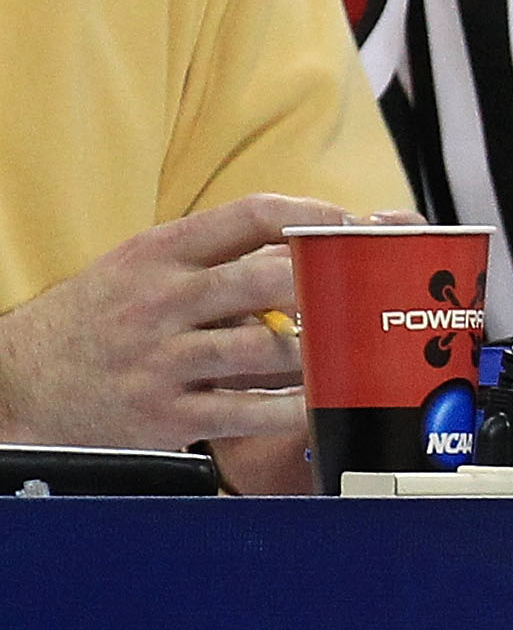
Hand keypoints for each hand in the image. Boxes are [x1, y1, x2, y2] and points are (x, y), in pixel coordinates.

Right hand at [0, 193, 351, 453]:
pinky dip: (294, 408)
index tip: (349, 226)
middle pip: (268, 279)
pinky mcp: (170, 412)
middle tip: (362, 296)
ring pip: (267, 348)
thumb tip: (294, 254)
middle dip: (324, 286)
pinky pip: (250, 410)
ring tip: (343, 352)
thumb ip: (208, 262)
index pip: (248, 217)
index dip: (310, 217)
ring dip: (316, 352)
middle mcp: (163, 299)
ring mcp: (166, 357)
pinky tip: (316, 403)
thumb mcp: (137, 270)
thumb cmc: (96, 322)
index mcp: (158, 253)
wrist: (21, 381)